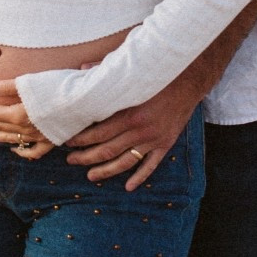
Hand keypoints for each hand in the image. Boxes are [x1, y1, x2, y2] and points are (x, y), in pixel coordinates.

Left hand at [0, 81, 52, 158]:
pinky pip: (33, 152)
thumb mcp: (31, 82)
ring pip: (12, 139)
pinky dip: (21, 152)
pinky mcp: (52, 141)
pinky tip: (13, 150)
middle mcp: (27, 129)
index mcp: (19, 114)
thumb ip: (8, 87)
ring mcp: (39, 137)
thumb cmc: (59, 86)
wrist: (87, 100)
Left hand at [65, 71, 201, 190]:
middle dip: (86, 157)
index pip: (98, 133)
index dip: (80, 140)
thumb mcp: (130, 72)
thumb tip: (82, 69)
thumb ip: (105, 73)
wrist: (189, 80)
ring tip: (90, 176)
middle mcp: (140, 130)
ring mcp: (153, 140)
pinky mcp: (165, 143)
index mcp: (129, 113)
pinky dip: (140, 177)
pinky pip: (150, 165)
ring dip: (106, 171)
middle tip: (71, 160)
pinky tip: (129, 187)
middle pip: (107, 150)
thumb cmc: (156, 74)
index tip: (68, 142)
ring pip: (125, 162)